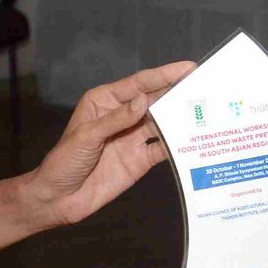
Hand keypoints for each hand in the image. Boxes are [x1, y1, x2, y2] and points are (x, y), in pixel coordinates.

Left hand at [20, 62, 193, 227]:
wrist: (58, 199)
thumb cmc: (64, 161)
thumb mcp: (87, 136)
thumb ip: (117, 119)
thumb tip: (144, 100)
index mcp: (105, 101)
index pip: (139, 84)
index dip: (164, 75)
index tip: (188, 68)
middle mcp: (123, 115)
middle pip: (155, 101)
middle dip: (179, 94)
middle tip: (207, 87)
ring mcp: (133, 138)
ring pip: (163, 124)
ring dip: (182, 119)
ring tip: (208, 112)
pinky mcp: (140, 160)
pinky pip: (162, 149)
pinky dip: (179, 145)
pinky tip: (196, 140)